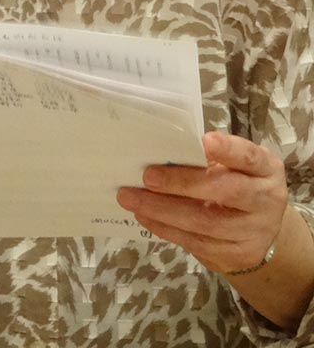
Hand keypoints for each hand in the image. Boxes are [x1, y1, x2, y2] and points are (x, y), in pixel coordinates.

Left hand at [116, 131, 288, 273]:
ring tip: (131, 198)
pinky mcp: (236, 254)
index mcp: (265, 169)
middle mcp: (265, 199)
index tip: (204, 141)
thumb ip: (207, 158)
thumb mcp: (233, 166)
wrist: (261, 232)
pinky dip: (165, 228)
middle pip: (227, 191)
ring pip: (206, 222)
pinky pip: (196, 243)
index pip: (249, 156)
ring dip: (163, 210)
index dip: (229, 150)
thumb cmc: (237, 184)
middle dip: (183, 183)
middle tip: (148, 177)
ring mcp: (253, 231)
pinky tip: (144, 215)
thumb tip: (161, 150)